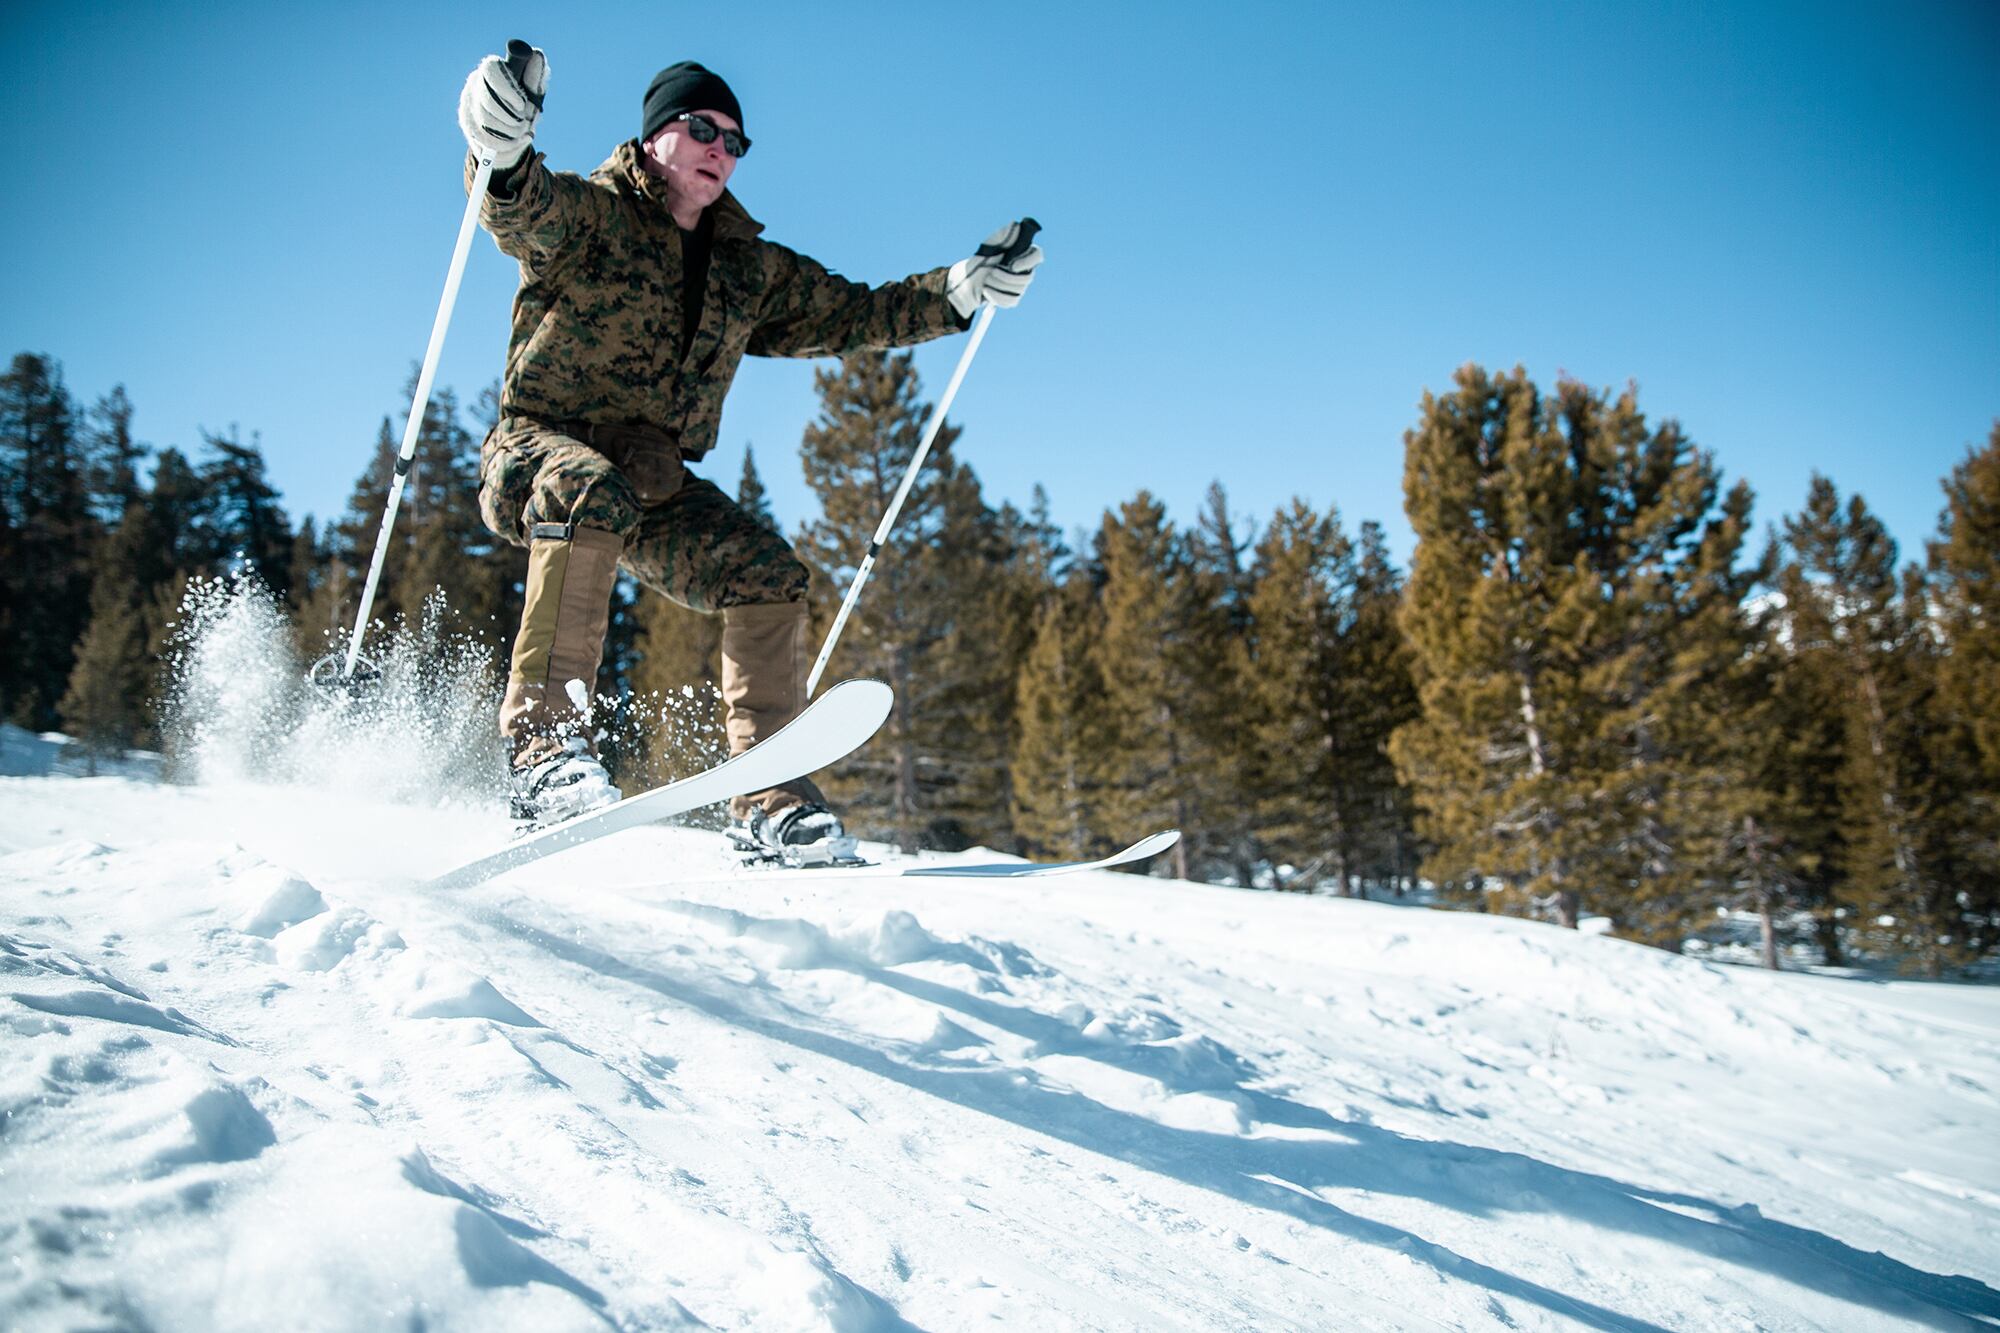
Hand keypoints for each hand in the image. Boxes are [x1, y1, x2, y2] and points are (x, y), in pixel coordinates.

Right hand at [457, 45, 548, 168]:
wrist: (514, 140)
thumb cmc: (523, 112)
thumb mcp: (533, 97)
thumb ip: (534, 78)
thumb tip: (537, 54)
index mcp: (491, 71)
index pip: (491, 69)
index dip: (507, 89)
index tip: (521, 104)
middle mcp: (475, 84)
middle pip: (488, 98)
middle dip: (511, 116)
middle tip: (523, 122)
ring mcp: (467, 104)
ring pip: (486, 120)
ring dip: (511, 131)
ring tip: (521, 131)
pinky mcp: (466, 124)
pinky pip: (486, 138)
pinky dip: (506, 143)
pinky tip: (514, 141)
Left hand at [945, 219, 1044, 318]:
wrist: (968, 279)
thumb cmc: (981, 259)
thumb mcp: (989, 245)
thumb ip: (1003, 235)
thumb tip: (1016, 226)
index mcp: (1022, 254)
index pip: (1037, 255)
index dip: (1028, 262)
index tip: (1012, 266)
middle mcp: (1025, 270)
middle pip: (1028, 277)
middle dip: (1007, 277)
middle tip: (992, 272)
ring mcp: (1020, 285)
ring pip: (1019, 290)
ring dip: (999, 286)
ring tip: (986, 281)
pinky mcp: (1012, 298)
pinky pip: (1011, 301)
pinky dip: (997, 297)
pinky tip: (986, 291)